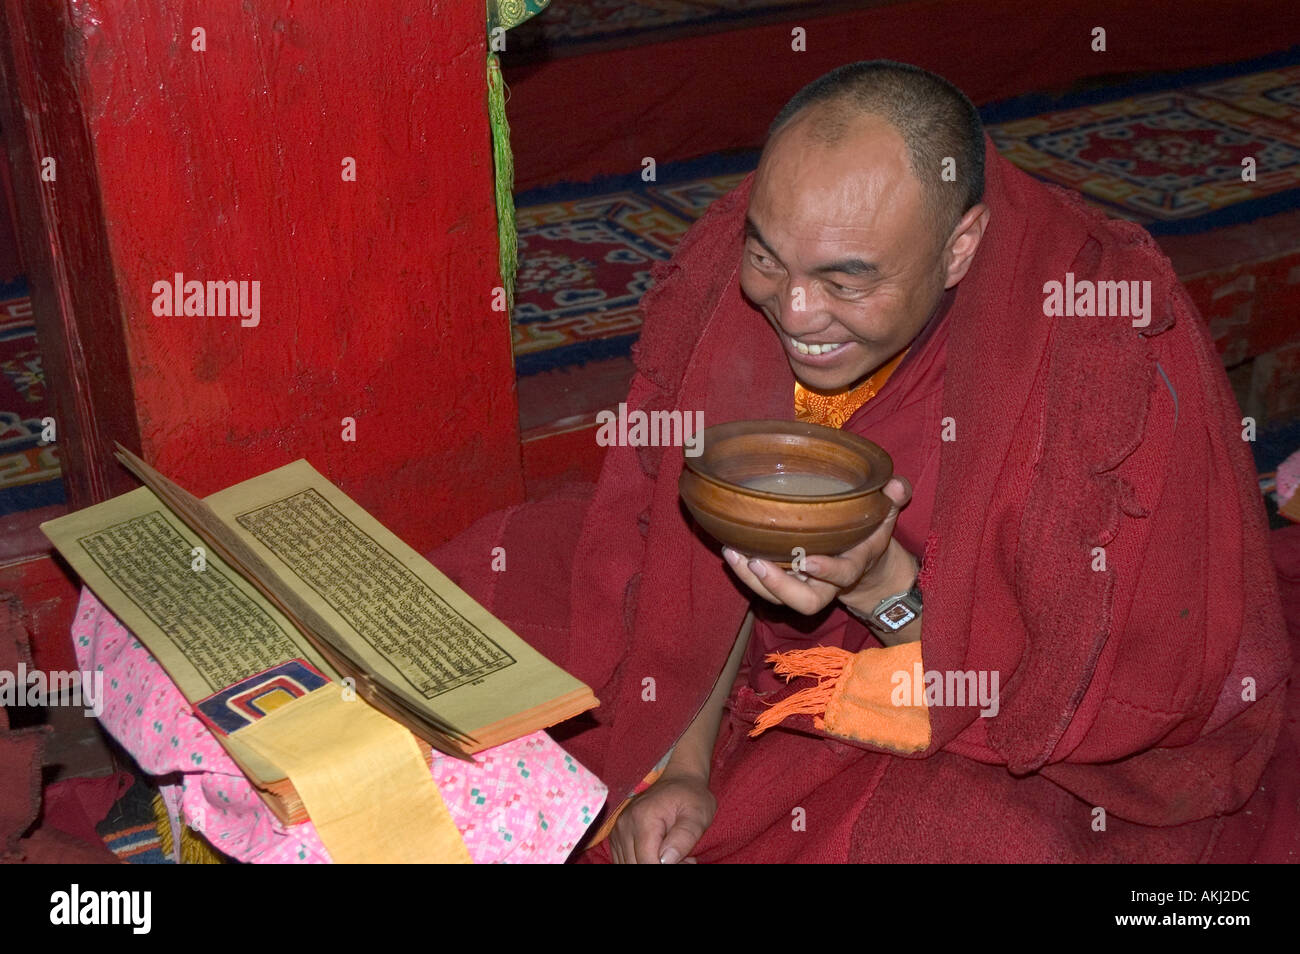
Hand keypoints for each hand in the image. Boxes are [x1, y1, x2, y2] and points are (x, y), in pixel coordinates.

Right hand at [609, 769, 715, 863]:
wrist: (678, 779)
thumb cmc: (691, 797)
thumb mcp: (698, 815)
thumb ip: (684, 837)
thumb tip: (666, 861)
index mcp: (643, 819)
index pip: (647, 862)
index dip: (668, 868)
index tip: (687, 861)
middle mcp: (624, 825)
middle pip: (635, 866)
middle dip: (659, 867)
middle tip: (684, 859)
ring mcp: (617, 830)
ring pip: (628, 865)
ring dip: (649, 865)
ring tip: (673, 854)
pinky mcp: (617, 835)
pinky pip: (624, 860)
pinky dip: (641, 862)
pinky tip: (660, 854)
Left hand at [721, 475, 914, 616]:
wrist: (862, 563)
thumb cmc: (869, 533)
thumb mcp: (885, 515)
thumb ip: (893, 500)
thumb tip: (895, 485)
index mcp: (852, 567)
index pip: (842, 575)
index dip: (826, 571)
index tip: (807, 560)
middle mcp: (825, 584)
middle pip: (803, 601)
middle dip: (779, 586)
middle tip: (757, 562)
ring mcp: (803, 586)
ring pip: (777, 597)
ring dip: (752, 580)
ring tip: (733, 553)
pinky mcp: (784, 581)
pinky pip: (763, 586)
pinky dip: (744, 573)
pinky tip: (730, 549)